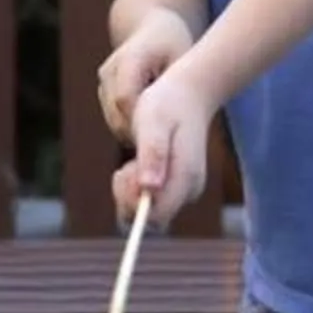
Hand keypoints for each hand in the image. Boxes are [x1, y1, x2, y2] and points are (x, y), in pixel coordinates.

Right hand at [97, 8, 195, 141]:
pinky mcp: (103, 93)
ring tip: (160, 145)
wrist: (151, 30)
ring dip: (135, 135)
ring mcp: (103, 83)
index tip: (163, 138)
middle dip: (139, 134)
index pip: (126, 99)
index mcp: (128, 58)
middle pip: (117, 115)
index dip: (140, 122)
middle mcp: (109, 71)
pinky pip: (116, 120)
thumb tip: (172, 118)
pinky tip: (152, 137)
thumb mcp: (181, 58)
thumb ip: (175, 84)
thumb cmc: (172, 43)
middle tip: (164, 152)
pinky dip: (132, 130)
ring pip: (114, 121)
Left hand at [114, 68, 216, 227]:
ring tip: (133, 160)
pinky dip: (136, 187)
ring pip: (148, 211)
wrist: (189, 92)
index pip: (156, 216)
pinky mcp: (176, 186)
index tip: (124, 172)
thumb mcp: (154, 122)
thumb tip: (148, 189)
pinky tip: (137, 162)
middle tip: (125, 167)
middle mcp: (188, 190)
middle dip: (129, 198)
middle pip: (151, 220)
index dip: (132, 203)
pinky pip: (150, 201)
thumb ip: (152, 155)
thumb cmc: (168, 103)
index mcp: (185, 177)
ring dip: (131, 191)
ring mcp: (184, 189)